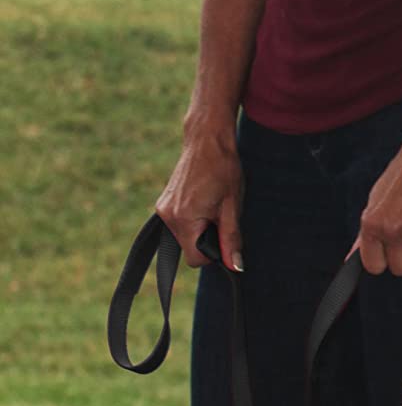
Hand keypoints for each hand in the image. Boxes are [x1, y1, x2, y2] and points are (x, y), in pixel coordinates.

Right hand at [155, 128, 243, 270]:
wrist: (207, 139)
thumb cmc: (223, 169)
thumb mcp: (232, 208)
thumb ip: (231, 240)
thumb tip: (235, 266)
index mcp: (184, 219)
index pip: (195, 259)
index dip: (213, 254)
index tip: (222, 235)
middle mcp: (168, 216)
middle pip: (189, 249)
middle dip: (206, 240)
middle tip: (218, 215)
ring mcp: (163, 208)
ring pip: (185, 238)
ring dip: (199, 230)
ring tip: (210, 205)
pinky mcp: (163, 203)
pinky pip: (180, 225)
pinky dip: (192, 221)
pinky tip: (202, 202)